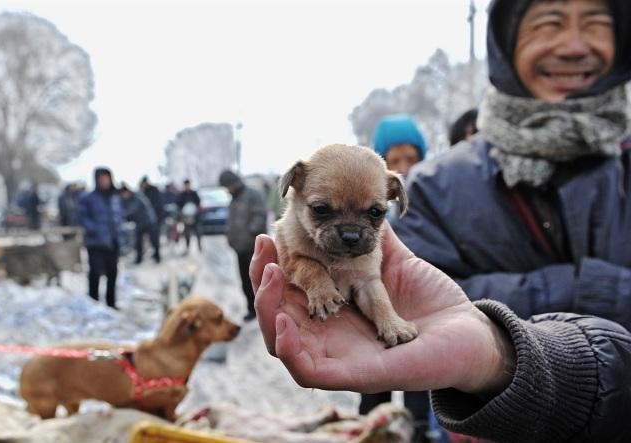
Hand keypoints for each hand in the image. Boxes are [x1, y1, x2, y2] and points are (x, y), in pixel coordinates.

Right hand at [250, 224, 514, 395]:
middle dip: (262, 281)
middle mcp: (328, 333)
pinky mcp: (349, 376)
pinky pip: (305, 370)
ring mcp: (336, 356)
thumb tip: (358, 207)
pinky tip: (283, 321)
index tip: (267, 235)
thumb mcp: (394, 264)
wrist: (467, 332)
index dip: (271, 266)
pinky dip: (288, 348)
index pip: (288, 291)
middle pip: (276, 315)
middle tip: (264, 249)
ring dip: (267, 309)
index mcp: (333, 308)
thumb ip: (372, 239)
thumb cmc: (432, 302)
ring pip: (281, 343)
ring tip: (272, 275)